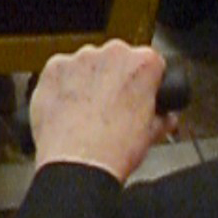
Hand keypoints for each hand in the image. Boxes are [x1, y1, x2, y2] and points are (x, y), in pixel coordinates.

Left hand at [27, 40, 174, 182]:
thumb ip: (162, 117)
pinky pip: (61, 72)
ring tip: (87, 112)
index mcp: (142, 64)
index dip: (146, 81)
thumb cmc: (114, 149)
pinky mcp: (53, 68)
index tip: (140, 93)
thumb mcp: (152, 134)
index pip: (151, 62)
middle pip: (117, 59)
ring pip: (87, 64)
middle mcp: (111, 54)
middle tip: (112, 107)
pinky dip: (63, 86)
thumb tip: (164, 117)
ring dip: (88, 81)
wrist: (77, 163)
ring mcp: (79, 59)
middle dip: (115, 78)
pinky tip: (67, 109)